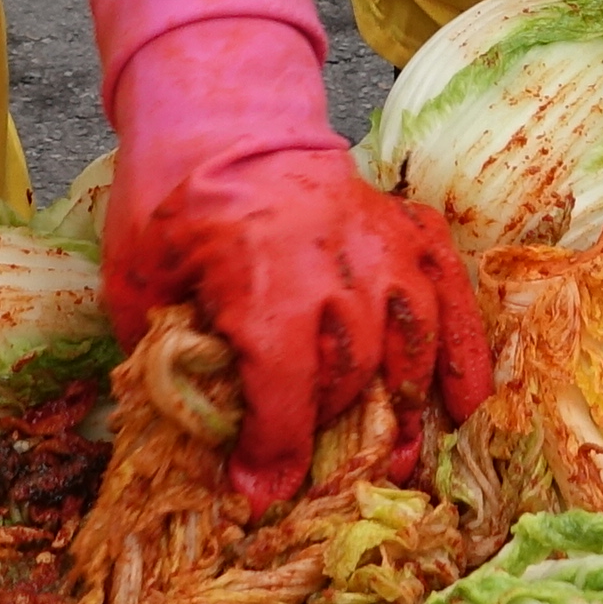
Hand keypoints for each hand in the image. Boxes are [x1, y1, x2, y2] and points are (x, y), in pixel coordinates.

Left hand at [108, 126, 489, 501]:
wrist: (222, 111)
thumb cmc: (172, 197)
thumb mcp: (137, 277)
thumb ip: (158, 351)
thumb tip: (182, 426)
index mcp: (268, 283)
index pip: (287, 392)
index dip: (273, 453)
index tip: (257, 492)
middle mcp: (339, 268)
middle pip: (352, 376)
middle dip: (332, 436)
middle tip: (314, 475)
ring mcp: (382, 245)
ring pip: (411, 345)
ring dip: (405, 408)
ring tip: (396, 458)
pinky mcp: (404, 226)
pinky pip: (451, 293)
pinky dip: (465, 351)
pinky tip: (465, 403)